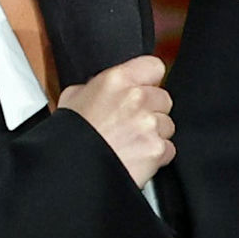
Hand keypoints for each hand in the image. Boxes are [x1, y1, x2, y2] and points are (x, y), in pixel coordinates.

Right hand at [68, 55, 173, 188]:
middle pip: (164, 98)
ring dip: (154, 133)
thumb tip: (103, 88)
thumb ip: (97, 87)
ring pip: (167, 125)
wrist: (72, 170)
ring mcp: (150, 125)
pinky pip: (168, 149)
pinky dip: (156, 155)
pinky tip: (135, 156)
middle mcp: (137, 99)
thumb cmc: (70, 138)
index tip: (144, 88)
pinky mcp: (157, 149)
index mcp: (117, 80)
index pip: (154, 67)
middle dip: (152, 110)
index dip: (149, 80)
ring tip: (130, 142)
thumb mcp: (72, 98)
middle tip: (131, 123)